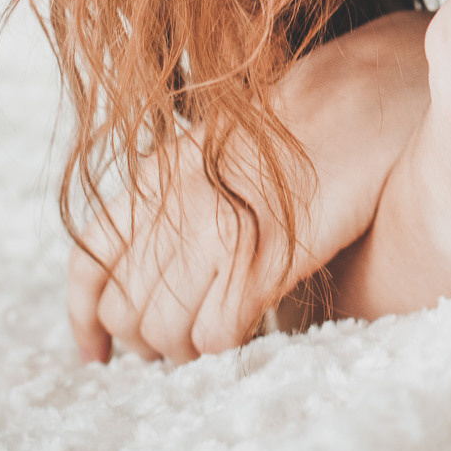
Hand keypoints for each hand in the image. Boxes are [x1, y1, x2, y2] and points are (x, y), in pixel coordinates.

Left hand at [65, 7, 428, 363]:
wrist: (363, 96)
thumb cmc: (308, 113)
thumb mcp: (222, 139)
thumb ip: (184, 187)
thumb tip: (167, 248)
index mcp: (156, 176)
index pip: (89, 265)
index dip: (86, 320)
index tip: (98, 354)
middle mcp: (173, 208)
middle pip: (125, 309)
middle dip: (145, 344)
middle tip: (178, 350)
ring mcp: (215, 234)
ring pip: (164, 332)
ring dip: (185, 353)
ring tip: (215, 346)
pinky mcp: (261, 261)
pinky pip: (217, 335)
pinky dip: (226, 350)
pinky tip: (251, 334)